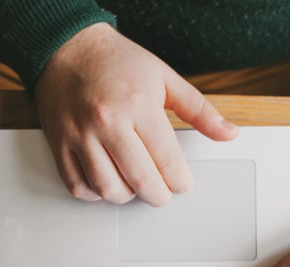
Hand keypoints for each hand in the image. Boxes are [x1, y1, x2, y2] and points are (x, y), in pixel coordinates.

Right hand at [34, 23, 238, 205]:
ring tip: (134, 184)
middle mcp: (107, 121)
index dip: (180, 181)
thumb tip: (229, 133)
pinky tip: (107, 182)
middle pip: (140, 181)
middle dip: (158, 195)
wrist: (67, 47)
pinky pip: (78, 185)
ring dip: (127, 196)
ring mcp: (81, 134)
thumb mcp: (165, 78)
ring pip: (108, 189)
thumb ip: (199, 110)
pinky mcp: (60, 143)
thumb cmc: (117, 62)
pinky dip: (95, 194)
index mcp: (138, 104)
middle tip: (162, 191)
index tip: (182, 183)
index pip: (167, 160)